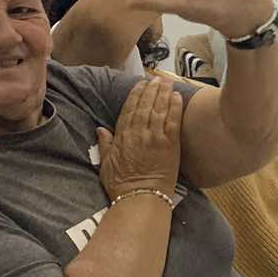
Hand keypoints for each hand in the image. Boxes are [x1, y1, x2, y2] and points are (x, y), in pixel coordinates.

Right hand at [97, 78, 183, 200]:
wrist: (141, 198)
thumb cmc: (122, 184)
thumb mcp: (106, 164)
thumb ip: (105, 144)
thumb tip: (100, 129)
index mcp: (122, 137)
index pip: (129, 109)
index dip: (135, 95)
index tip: (140, 84)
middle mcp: (138, 133)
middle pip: (145, 105)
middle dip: (151, 89)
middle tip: (156, 78)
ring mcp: (155, 137)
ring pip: (159, 109)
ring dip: (163, 93)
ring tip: (167, 82)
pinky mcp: (170, 144)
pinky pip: (173, 121)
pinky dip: (175, 107)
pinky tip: (177, 96)